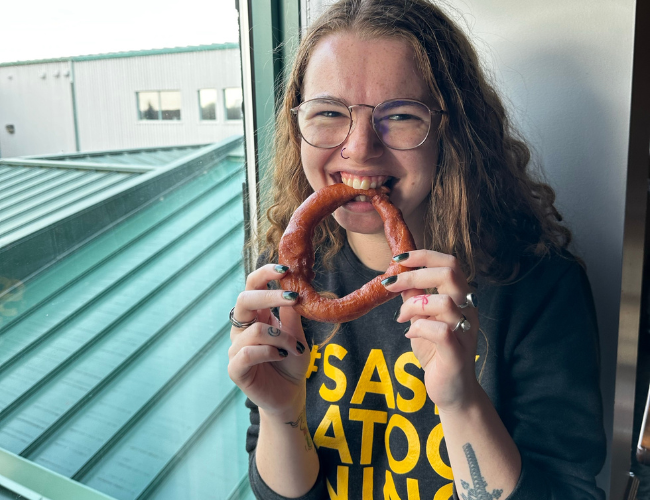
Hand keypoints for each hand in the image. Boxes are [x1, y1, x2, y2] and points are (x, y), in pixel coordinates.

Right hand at [228, 264, 309, 418]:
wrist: (290, 395)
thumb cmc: (292, 361)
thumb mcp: (297, 333)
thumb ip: (291, 313)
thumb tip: (294, 285)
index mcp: (256, 316)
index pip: (252, 287)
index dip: (264, 274)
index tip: (284, 268)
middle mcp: (242, 329)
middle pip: (244, 300)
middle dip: (269, 296)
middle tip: (294, 298)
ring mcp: (236, 348)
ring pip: (255, 330)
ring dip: (281, 337)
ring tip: (294, 349)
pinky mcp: (235, 368)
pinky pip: (248, 353)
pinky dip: (270, 352)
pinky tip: (281, 357)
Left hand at [383, 250, 479, 411]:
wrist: (452, 391)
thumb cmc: (436, 353)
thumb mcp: (420, 320)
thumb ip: (414, 297)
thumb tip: (399, 275)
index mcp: (461, 299)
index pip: (450, 263)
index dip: (424, 255)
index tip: (398, 259)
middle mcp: (467, 311)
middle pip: (450, 273)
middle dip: (415, 274)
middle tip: (391, 285)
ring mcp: (465, 332)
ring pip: (445, 301)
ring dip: (414, 304)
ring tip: (401, 317)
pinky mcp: (457, 354)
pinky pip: (441, 331)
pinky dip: (419, 328)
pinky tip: (410, 334)